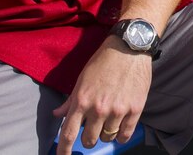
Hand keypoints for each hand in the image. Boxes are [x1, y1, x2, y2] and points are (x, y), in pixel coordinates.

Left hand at [54, 39, 151, 153]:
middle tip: (91, 130)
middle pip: (88, 140)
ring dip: (105, 134)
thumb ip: (70, 100)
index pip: (68, 133)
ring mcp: (117, 110)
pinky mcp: (135, 109)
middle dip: (87, 139)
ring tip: (108, 123)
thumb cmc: (103, 61)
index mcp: (82, 100)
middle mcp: (98, 108)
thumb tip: (57, 114)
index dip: (64, 150)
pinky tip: (120, 129)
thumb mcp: (82, 78)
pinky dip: (121, 136)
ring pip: (107, 137)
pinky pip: (125, 134)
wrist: (129, 47)